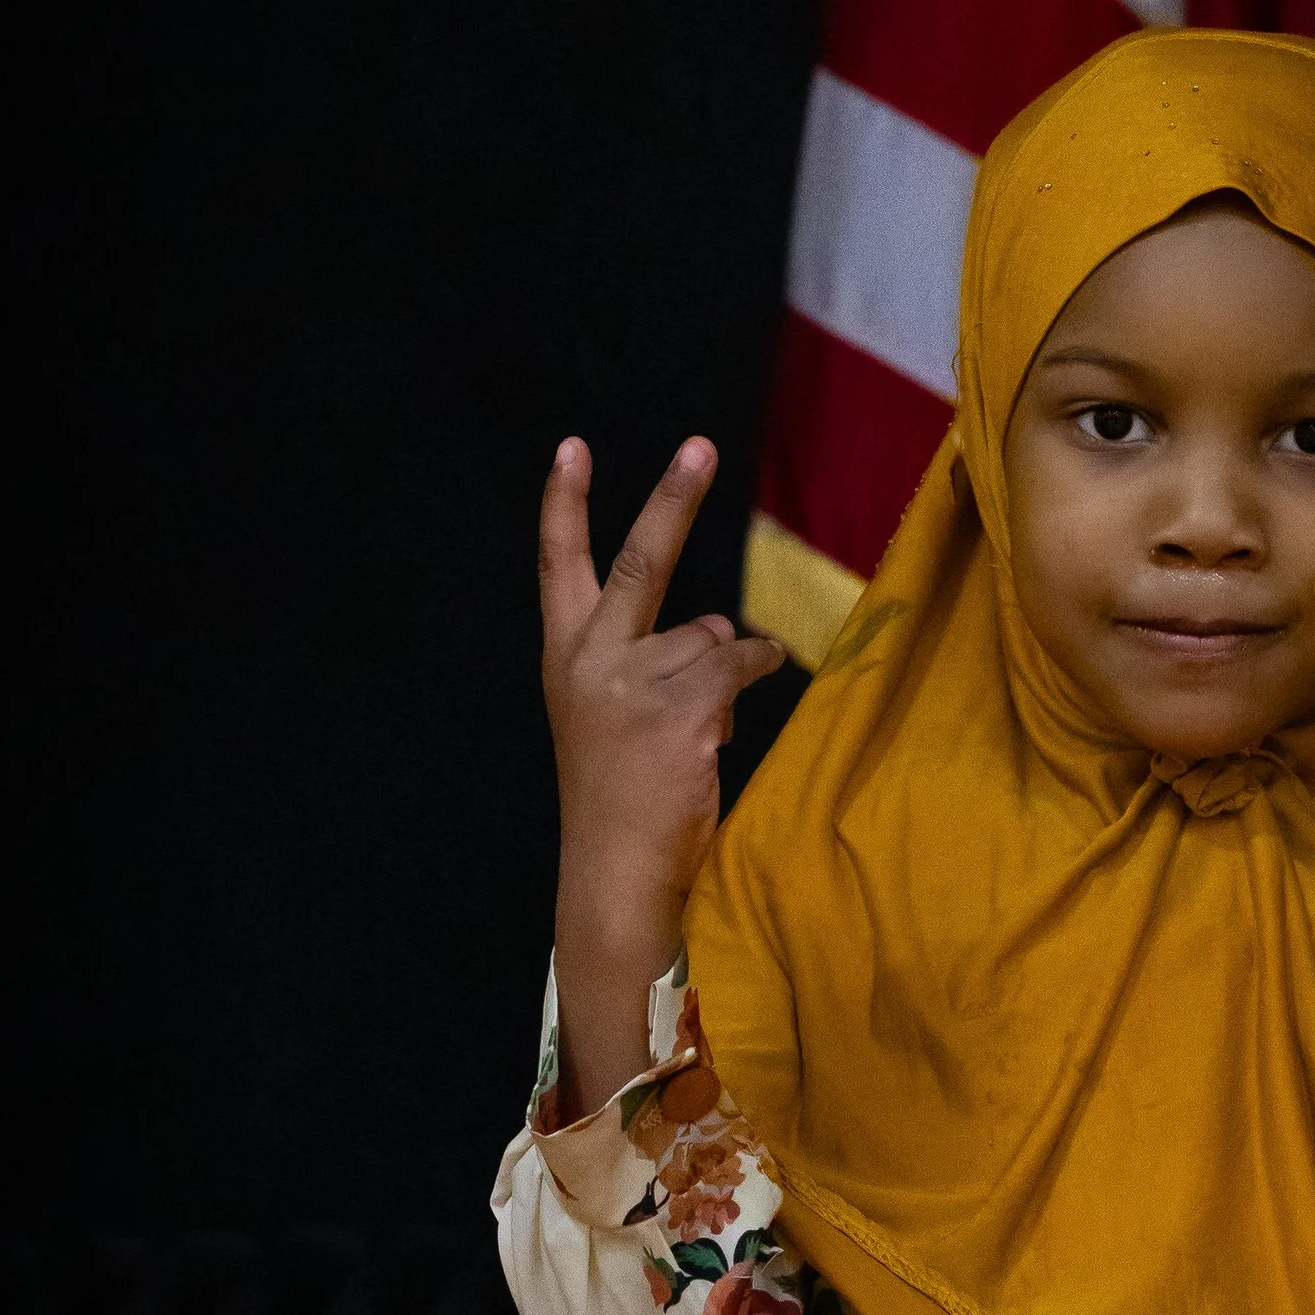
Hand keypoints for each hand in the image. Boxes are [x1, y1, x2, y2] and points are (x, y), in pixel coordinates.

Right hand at [538, 436, 781, 1115]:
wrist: (615, 869)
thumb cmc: (621, 793)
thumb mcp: (614, 715)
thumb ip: (654, 660)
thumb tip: (724, 628)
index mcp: (566, 657)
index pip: (559, 566)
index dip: (563, 505)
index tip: (570, 447)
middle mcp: (592, 659)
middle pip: (641, 561)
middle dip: (673, 498)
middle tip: (701, 446)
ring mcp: (636, 680)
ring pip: (713, 634)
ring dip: (725, 668)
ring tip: (697, 728)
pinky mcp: (684, 706)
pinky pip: (743, 663)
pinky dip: (755, 675)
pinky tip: (727, 722)